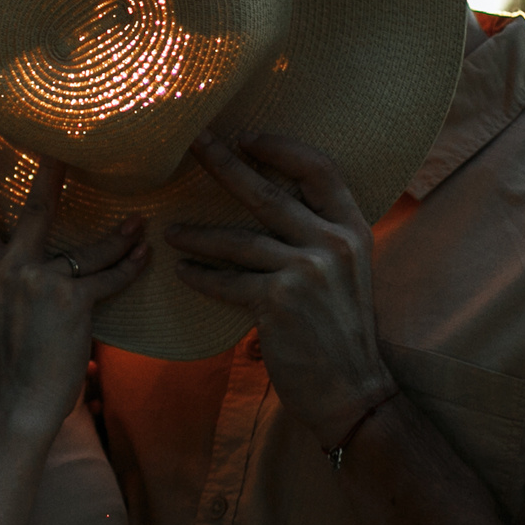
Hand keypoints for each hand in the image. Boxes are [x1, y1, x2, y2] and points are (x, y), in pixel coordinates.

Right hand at [0, 138, 145, 435]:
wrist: (16, 401)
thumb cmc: (10, 358)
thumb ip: (12, 276)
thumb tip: (40, 253)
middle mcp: (5, 269)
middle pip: (37, 208)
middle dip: (54, 174)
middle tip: (68, 144)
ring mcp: (38, 282)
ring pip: (88, 248)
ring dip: (119, 235)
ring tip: (137, 224)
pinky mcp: (70, 302)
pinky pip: (109, 277)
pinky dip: (130, 267)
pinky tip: (144, 255)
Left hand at [167, 131, 394, 448]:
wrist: (351, 388)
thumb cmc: (340, 330)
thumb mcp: (346, 272)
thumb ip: (319, 236)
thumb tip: (279, 203)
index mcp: (353, 229)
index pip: (319, 169)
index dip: (281, 147)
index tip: (247, 136)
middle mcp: (333, 243)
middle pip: (268, 193)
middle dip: (225, 164)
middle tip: (194, 143)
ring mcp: (306, 271)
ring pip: (238, 240)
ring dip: (198, 235)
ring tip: (171, 231)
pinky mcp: (279, 301)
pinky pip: (227, 282)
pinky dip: (202, 278)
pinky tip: (183, 273)